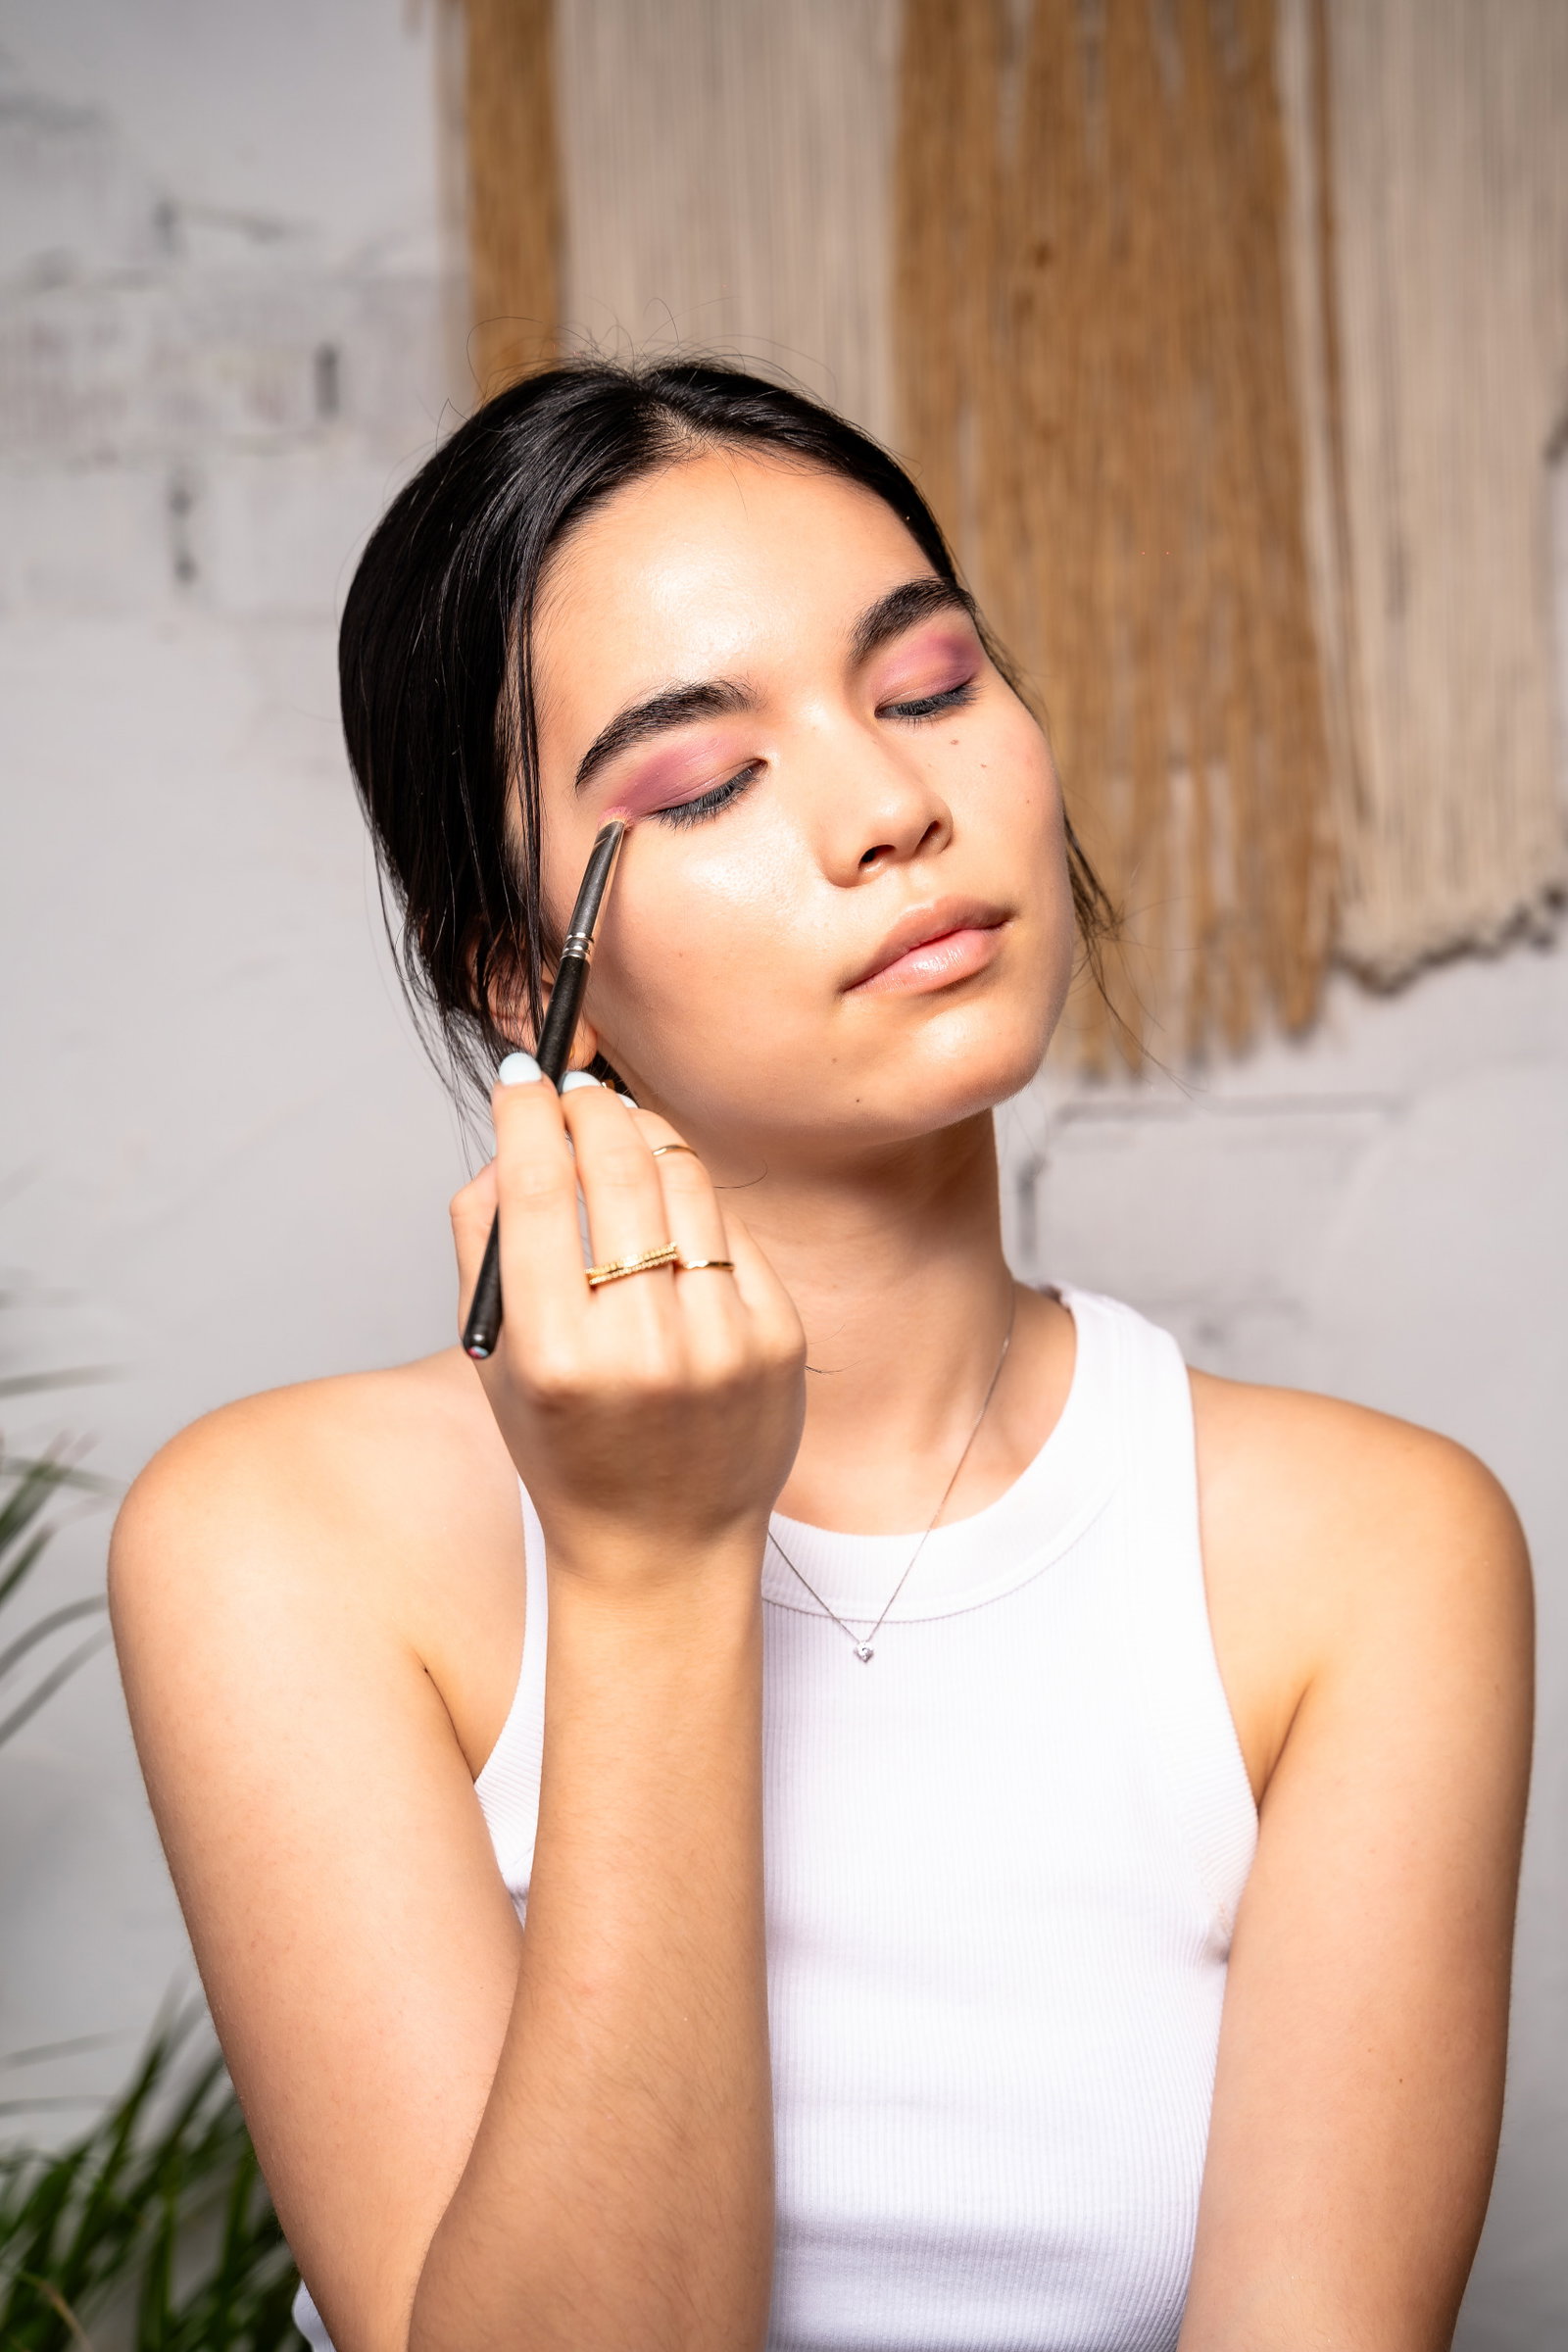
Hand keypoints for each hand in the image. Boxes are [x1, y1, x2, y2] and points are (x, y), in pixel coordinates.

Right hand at [451, 1068, 805, 1587]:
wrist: (664, 1546)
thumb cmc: (565, 1447)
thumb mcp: (495, 1358)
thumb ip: (483, 1240)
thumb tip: (513, 1134)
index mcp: (555, 1356)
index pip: (535, 1190)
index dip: (526, 1113)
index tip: (521, 1076)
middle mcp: (642, 1347)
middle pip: (616, 1167)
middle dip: (590, 1105)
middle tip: (577, 1088)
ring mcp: (721, 1342)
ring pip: (684, 1182)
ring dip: (647, 1137)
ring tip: (622, 1132)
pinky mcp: (778, 1339)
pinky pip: (731, 1230)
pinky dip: (694, 1204)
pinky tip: (669, 1210)